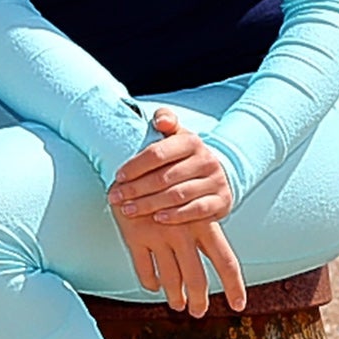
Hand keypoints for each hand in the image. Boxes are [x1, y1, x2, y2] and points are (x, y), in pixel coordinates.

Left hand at [109, 109, 235, 224]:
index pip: (157, 153)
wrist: (216, 174)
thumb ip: (165, 120)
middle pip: (164, 177)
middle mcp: (205, 160)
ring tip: (129, 210)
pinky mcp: (222, 201)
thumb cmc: (184, 156)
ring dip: (150, 204)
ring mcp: (215, 181)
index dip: (135, 166)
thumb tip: (160, 120)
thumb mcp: (176, 134)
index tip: (118, 177)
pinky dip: (176, 215)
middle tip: (116, 198)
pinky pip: (197, 210)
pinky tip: (157, 218)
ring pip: (178, 195)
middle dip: (136, 189)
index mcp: (191, 141)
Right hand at [109, 113, 243, 312]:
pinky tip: (153, 286)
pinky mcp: (135, 236)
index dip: (233, 285)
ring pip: (170, 278)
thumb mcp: (193, 199)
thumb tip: (217, 255)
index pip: (226, 260)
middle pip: (196, 277)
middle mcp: (183, 232)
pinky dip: (149, 281)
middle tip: (197, 313)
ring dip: (174, 295)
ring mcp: (158, 235)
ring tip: (177, 305)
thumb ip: (205, 228)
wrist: (135, 164)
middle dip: (199, 300)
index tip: (239, 305)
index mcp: (203, 224)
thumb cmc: (169, 182)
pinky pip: (144, 268)